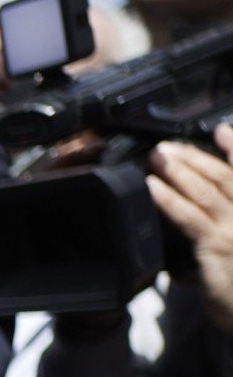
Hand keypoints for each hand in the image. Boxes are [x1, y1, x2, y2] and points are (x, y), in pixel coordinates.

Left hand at [149, 128, 232, 331]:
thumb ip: (221, 241)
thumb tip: (198, 241)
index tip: (222, 131)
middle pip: (223, 177)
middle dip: (194, 157)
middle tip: (167, 146)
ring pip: (207, 190)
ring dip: (179, 170)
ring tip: (157, 156)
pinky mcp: (218, 244)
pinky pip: (189, 216)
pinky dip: (169, 198)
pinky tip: (153, 186)